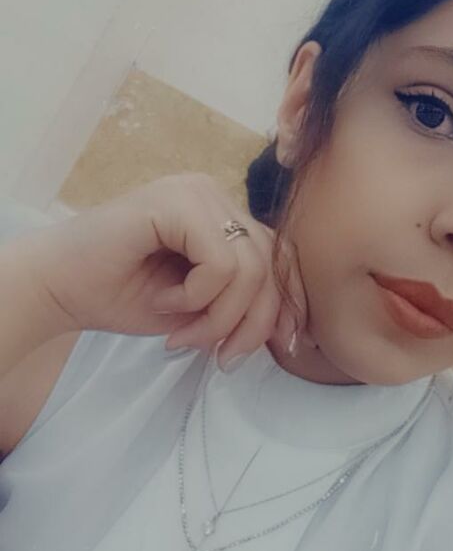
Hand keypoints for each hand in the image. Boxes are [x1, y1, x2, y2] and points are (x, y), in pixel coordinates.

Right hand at [32, 173, 310, 366]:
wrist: (59, 288)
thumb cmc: (122, 297)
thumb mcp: (201, 310)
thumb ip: (244, 307)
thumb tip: (296, 330)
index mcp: (223, 216)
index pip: (279, 258)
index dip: (289, 304)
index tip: (287, 346)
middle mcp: (215, 197)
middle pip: (271, 265)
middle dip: (251, 324)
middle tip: (219, 357)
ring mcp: (196, 193)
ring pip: (250, 268)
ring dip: (219, 317)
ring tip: (182, 333)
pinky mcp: (177, 201)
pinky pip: (220, 262)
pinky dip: (197, 296)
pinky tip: (164, 301)